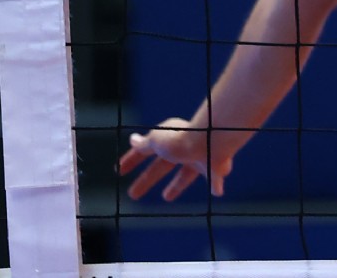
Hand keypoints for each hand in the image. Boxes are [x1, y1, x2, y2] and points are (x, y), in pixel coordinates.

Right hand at [117, 117, 235, 200]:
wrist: (211, 143)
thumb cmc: (181, 140)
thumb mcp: (157, 140)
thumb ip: (145, 144)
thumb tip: (133, 139)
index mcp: (167, 140)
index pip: (145, 151)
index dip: (132, 160)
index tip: (119, 171)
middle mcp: (183, 149)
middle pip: (162, 167)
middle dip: (146, 180)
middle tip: (133, 194)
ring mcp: (199, 158)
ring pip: (186, 173)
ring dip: (177, 184)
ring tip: (166, 197)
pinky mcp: (215, 168)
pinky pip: (215, 179)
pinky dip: (215, 184)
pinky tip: (217, 191)